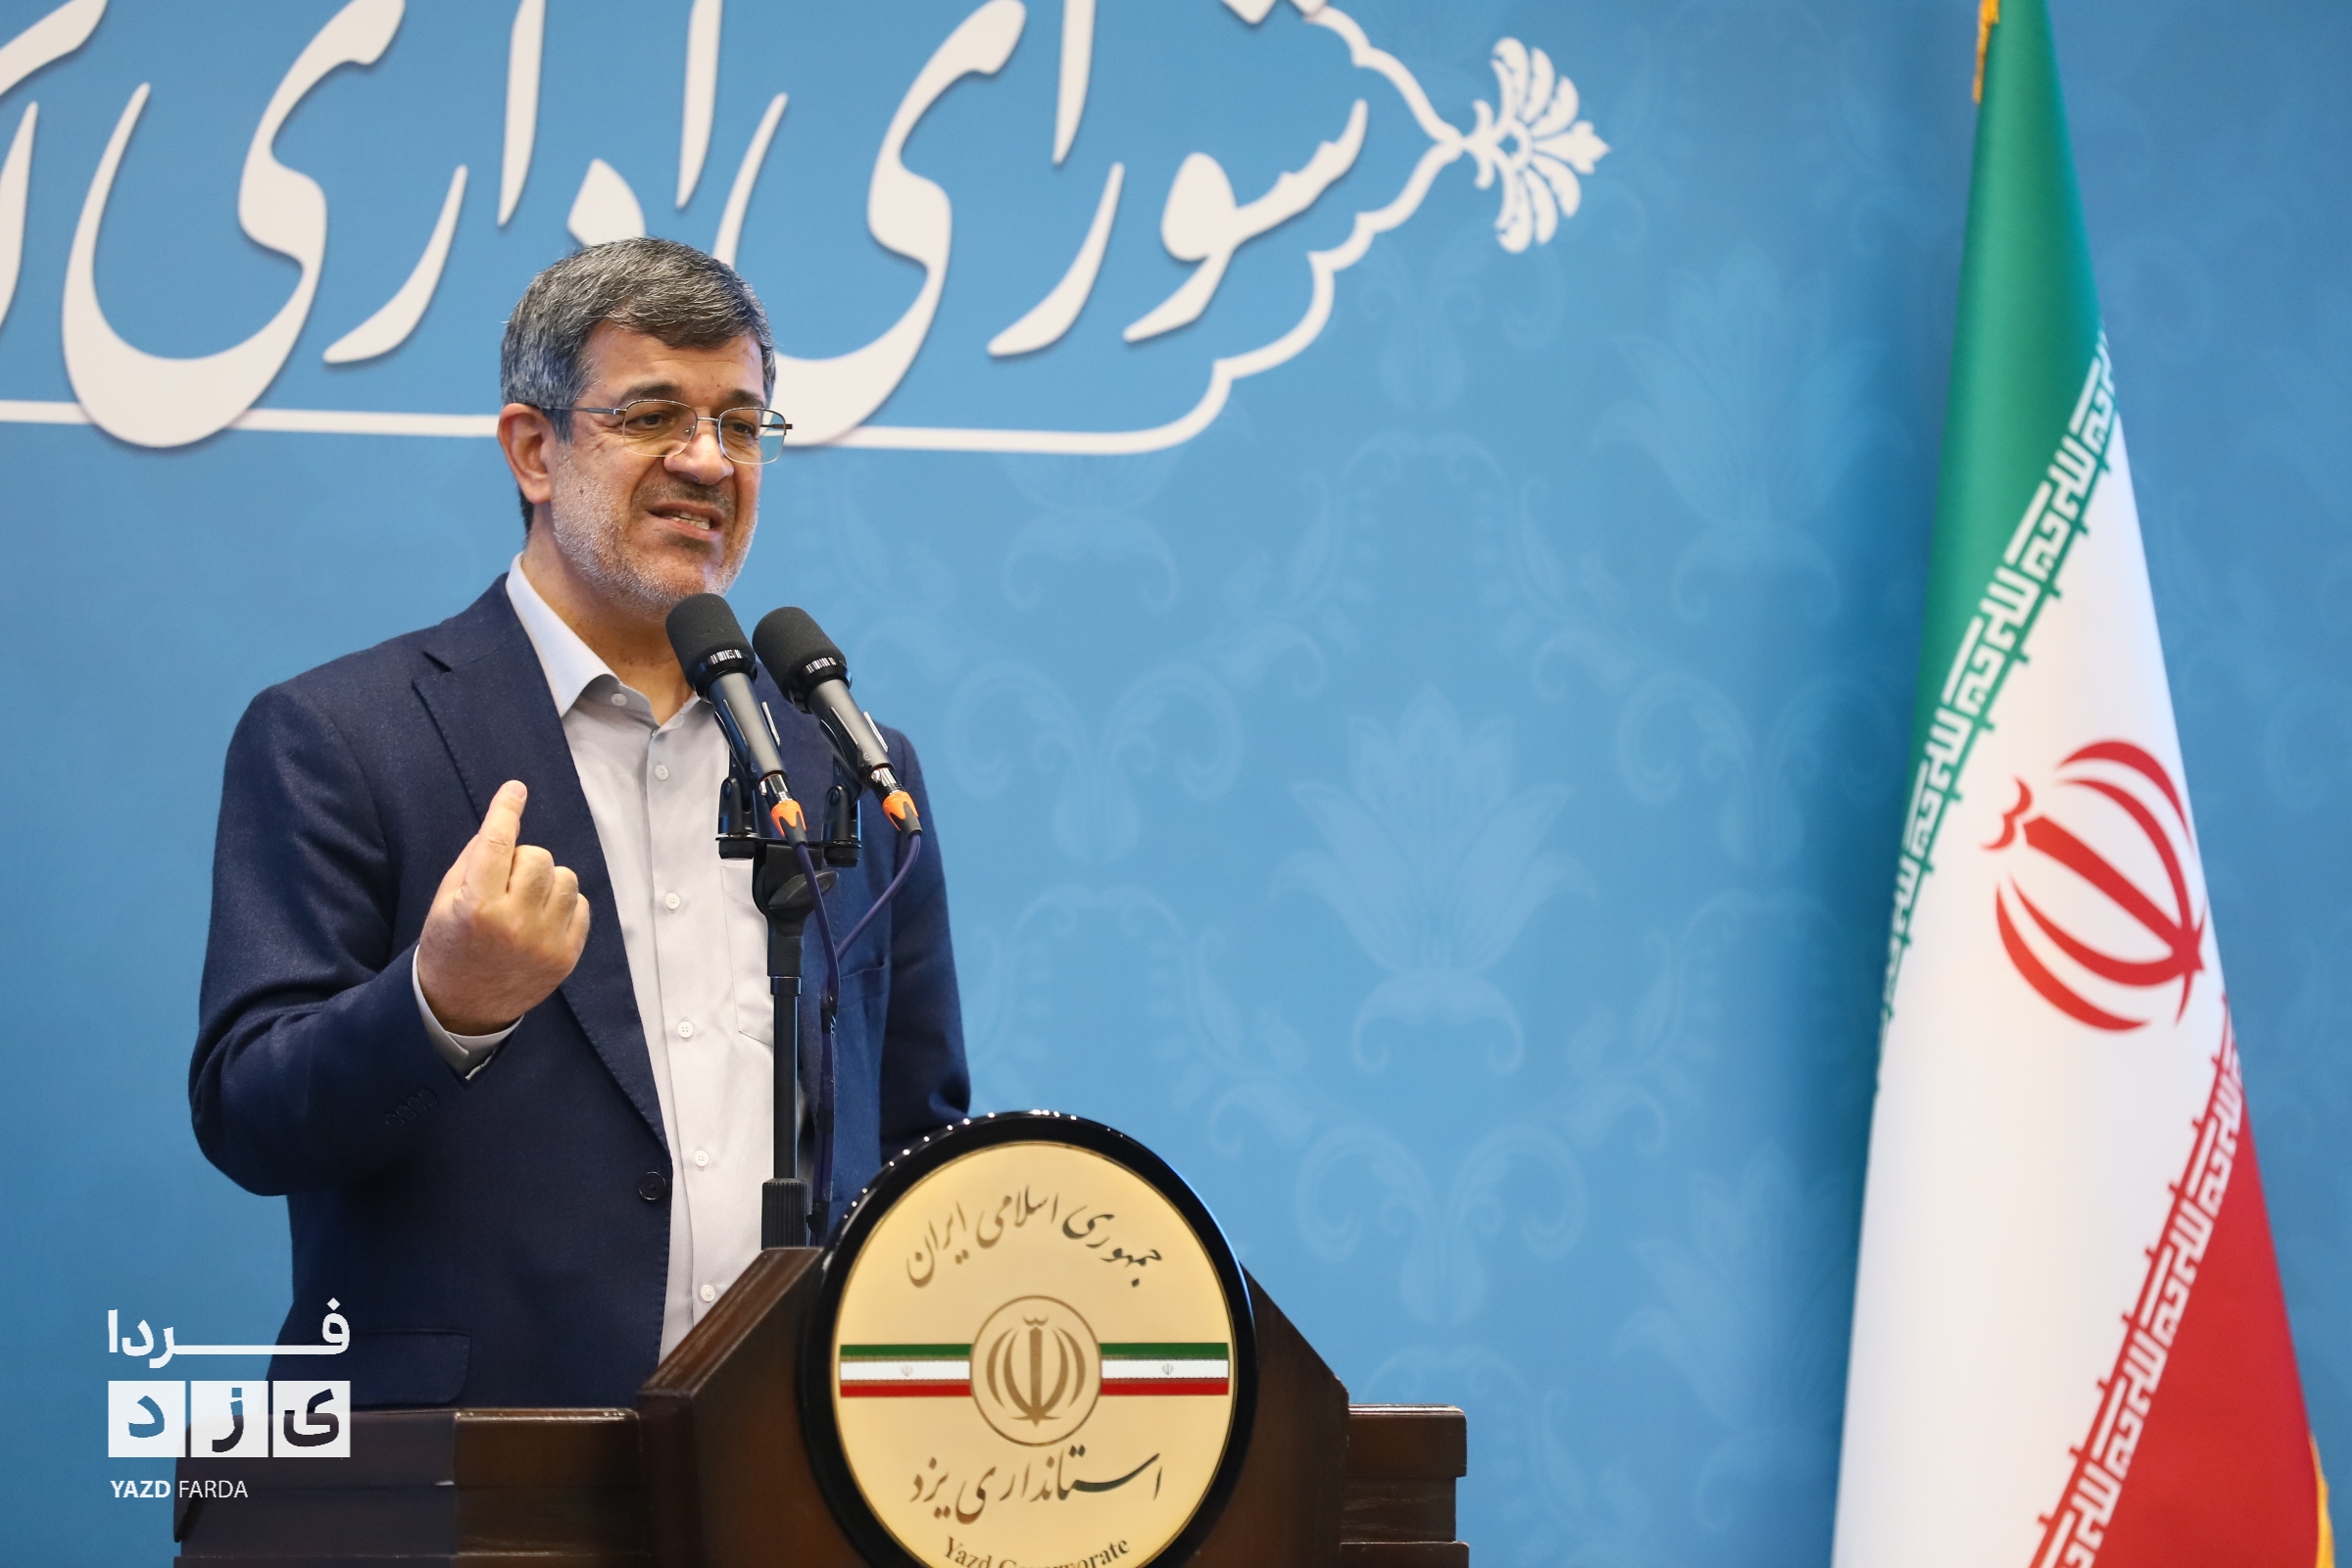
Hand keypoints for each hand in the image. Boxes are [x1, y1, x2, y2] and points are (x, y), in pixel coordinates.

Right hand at [415, 781, 590, 1035]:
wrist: (461, 1008)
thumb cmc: (449, 946)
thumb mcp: (445, 902)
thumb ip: (473, 861)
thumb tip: (505, 823)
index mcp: (477, 907)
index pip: (497, 844)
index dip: (506, 812)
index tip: (515, 790)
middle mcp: (515, 923)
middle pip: (539, 857)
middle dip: (522, 861)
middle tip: (505, 881)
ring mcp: (545, 942)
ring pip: (566, 879)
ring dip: (546, 882)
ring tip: (524, 901)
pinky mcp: (566, 956)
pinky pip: (581, 906)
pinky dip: (563, 905)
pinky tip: (540, 920)